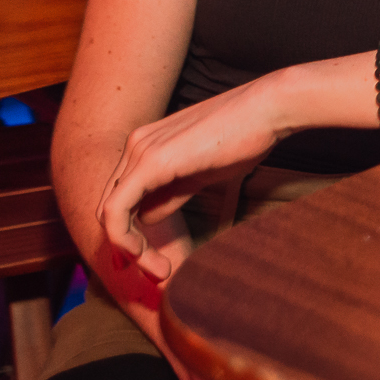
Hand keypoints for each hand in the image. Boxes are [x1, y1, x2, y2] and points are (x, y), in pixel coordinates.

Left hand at [98, 78, 285, 279]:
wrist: (269, 108)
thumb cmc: (246, 136)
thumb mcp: (202, 172)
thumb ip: (172, 192)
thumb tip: (148, 215)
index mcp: (146, 144)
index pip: (123, 195)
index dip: (132, 231)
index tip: (154, 257)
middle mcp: (136, 145)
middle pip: (112, 206)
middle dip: (129, 245)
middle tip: (159, 271)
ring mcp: (139, 151)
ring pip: (110, 212)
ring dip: (129, 249)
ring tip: (160, 270)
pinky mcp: (151, 162)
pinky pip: (117, 210)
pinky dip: (124, 238)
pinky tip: (145, 256)